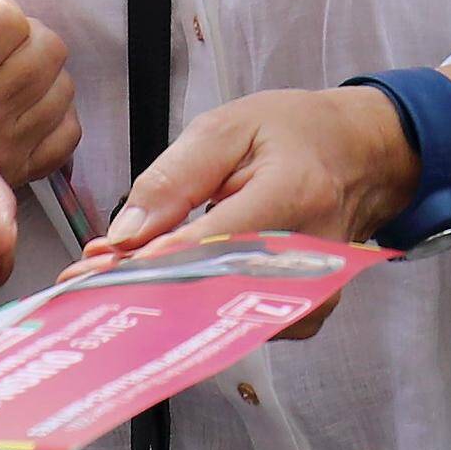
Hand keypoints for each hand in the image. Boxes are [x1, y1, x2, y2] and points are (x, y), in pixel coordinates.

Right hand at [0, 0, 77, 185]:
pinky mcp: (23, 173)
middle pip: (47, 49)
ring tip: (2, 80)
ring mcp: (0, 153)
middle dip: (23, 40)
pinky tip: (18, 110)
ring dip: (39, 76)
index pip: (10, 19)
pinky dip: (50, 114)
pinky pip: (69, 128)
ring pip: (63, 86)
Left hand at [76, 87, 417, 333]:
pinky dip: (197, 308)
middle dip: (145, 289)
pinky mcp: (306, 314)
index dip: (153, 261)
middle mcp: (309, 256)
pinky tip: (163, 290)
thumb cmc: (295, 133)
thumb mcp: (228, 128)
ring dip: (164, 302)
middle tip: (89, 285)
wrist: (361, 154)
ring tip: (116, 283)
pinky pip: (240, 322)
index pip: (214, 242)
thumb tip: (126, 235)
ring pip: (223, 315)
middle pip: (214, 290)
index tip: (99, 268)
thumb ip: (173, 178)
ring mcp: (313, 293)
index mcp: (293, 194)